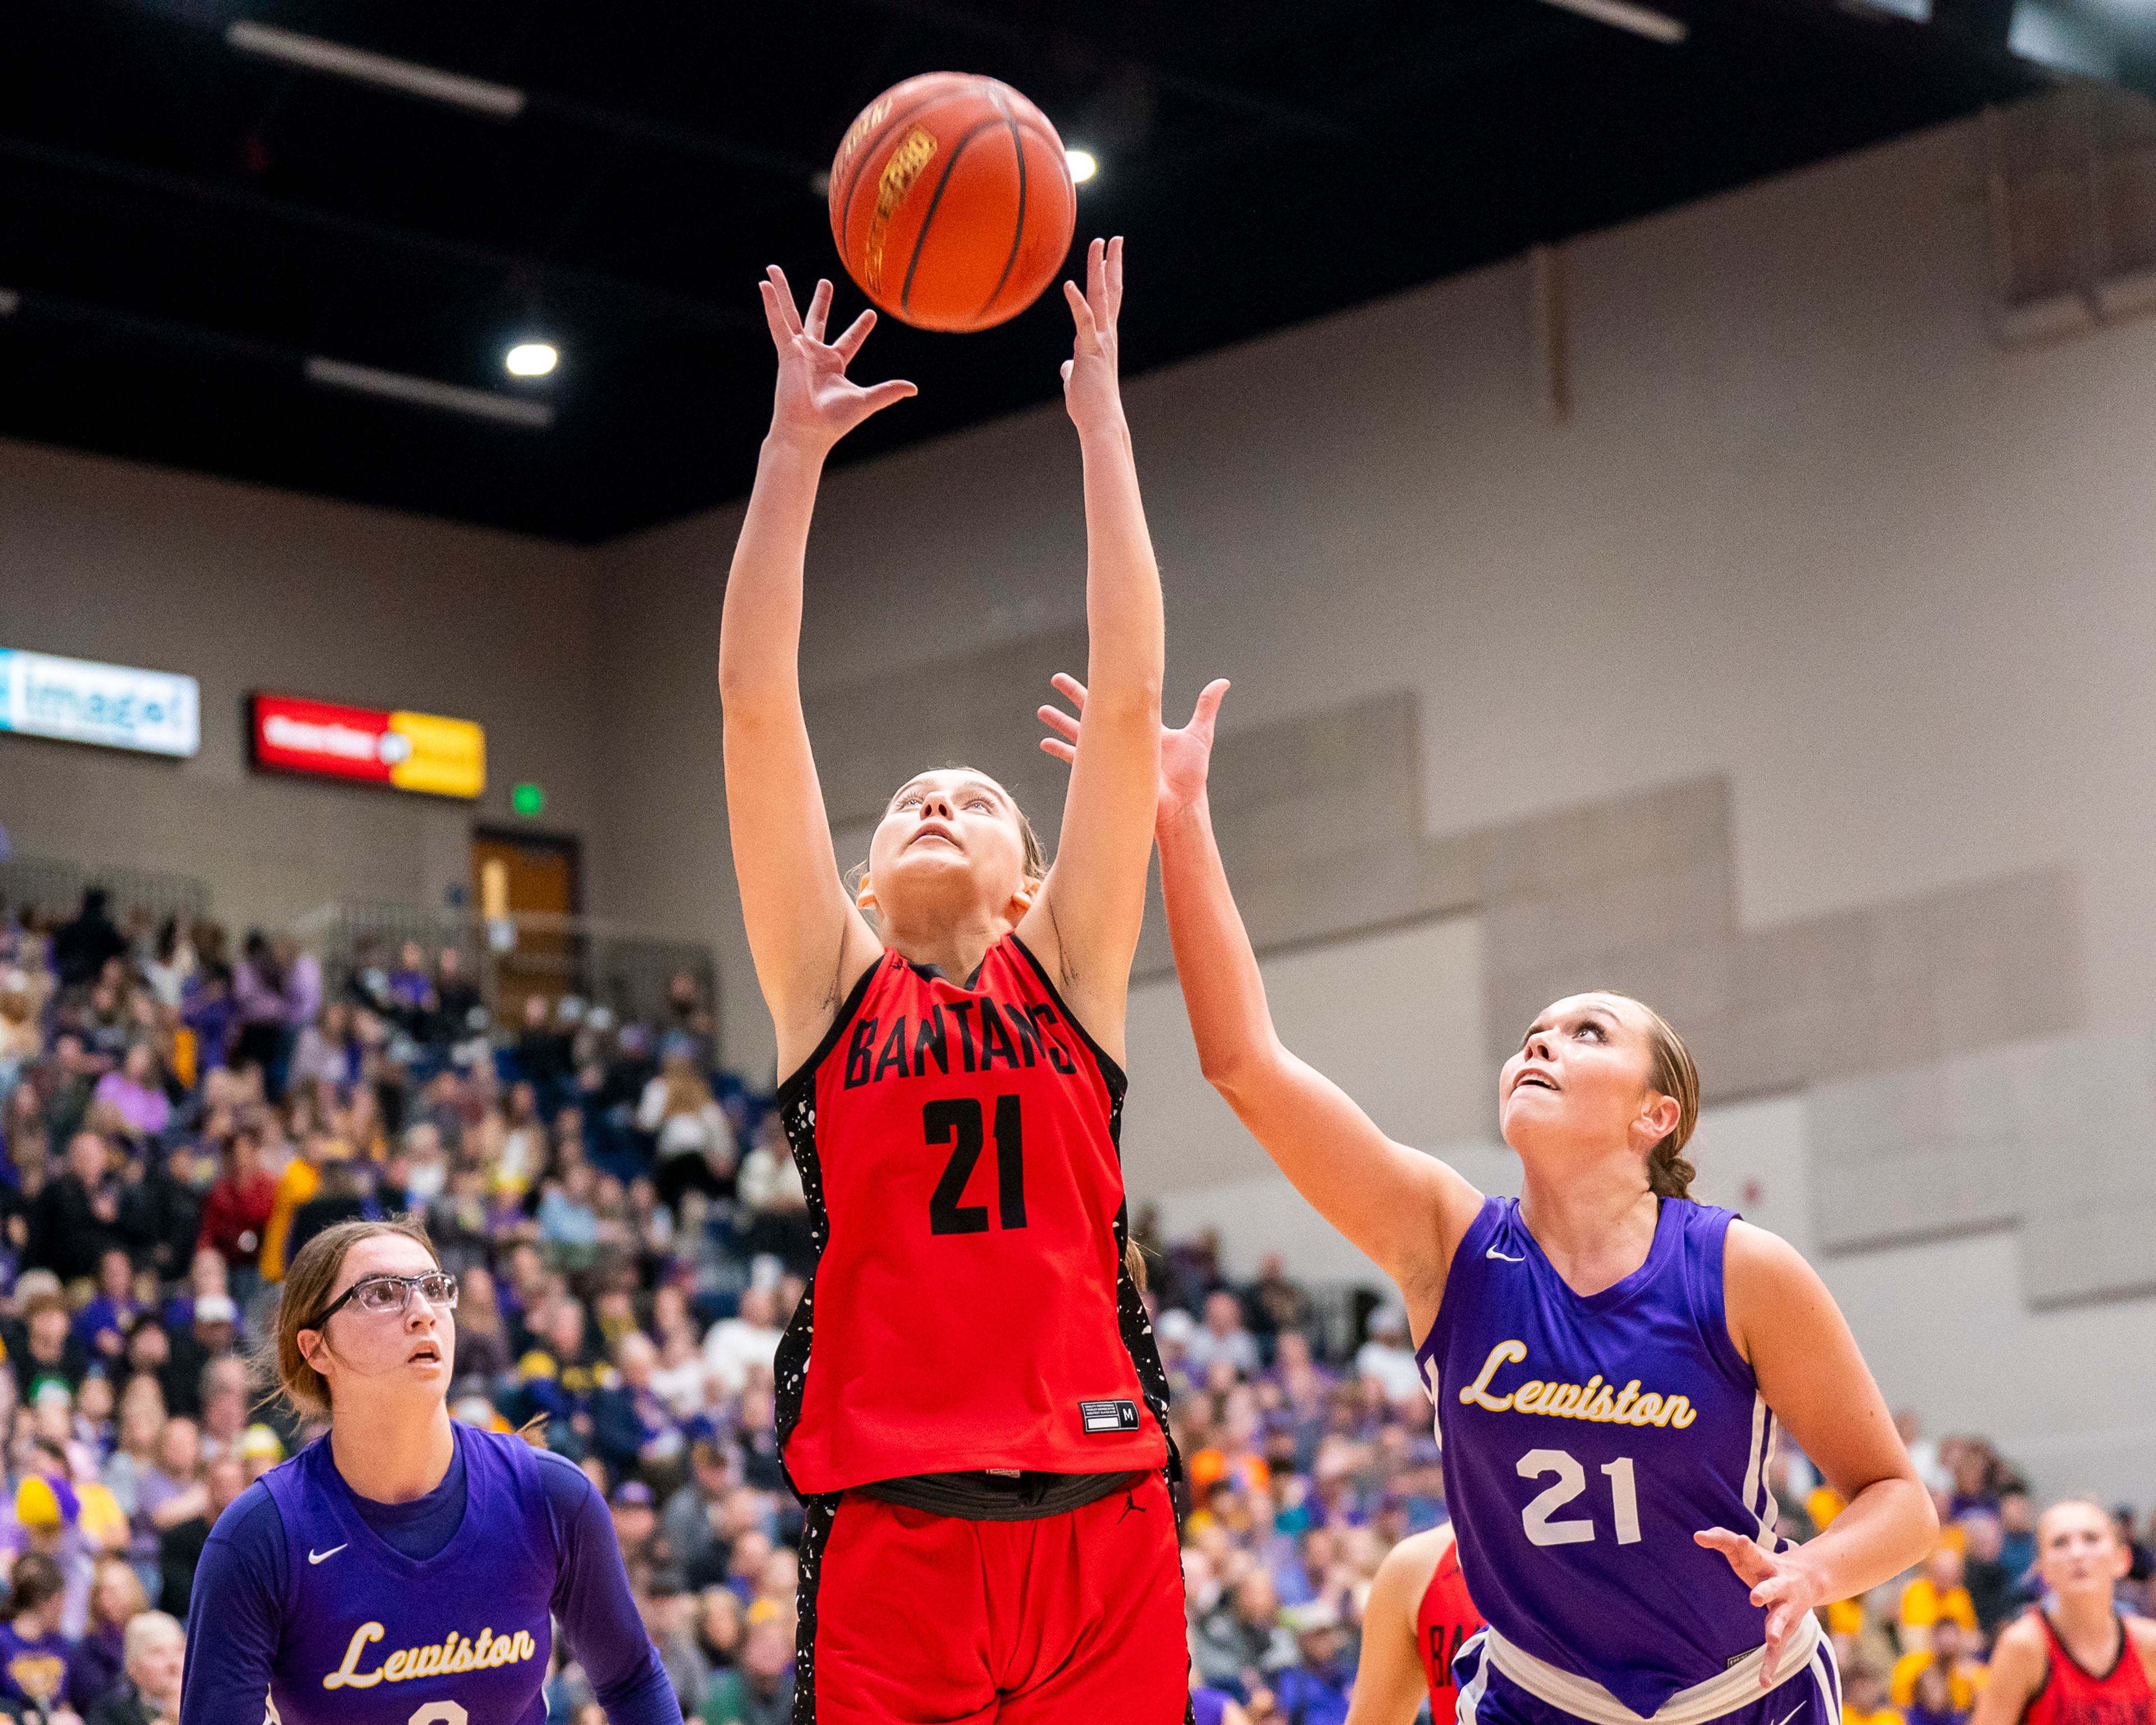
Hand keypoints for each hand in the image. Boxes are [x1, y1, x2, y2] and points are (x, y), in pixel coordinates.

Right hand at [758, 266, 915, 454]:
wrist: (808, 431)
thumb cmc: (834, 421)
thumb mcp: (866, 401)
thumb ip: (888, 391)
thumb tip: (914, 388)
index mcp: (834, 365)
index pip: (850, 341)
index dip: (860, 328)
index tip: (870, 313)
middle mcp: (814, 356)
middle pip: (817, 321)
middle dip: (821, 302)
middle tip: (825, 282)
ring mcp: (798, 352)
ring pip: (790, 314)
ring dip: (782, 291)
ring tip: (774, 268)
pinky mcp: (786, 352)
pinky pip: (777, 323)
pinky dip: (771, 304)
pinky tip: (765, 284)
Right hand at [1039, 672, 1229, 827]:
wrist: (1180, 807)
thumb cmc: (1191, 776)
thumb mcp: (1199, 735)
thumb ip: (1206, 707)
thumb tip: (1222, 682)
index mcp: (1141, 728)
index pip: (1120, 699)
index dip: (1106, 684)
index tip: (1095, 667)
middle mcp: (1123, 740)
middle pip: (1094, 711)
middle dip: (1075, 695)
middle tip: (1055, 679)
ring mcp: (1112, 758)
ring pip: (1081, 733)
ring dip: (1061, 722)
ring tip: (1042, 711)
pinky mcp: (1106, 774)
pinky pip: (1078, 761)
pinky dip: (1062, 751)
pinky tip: (1045, 744)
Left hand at [1060, 236, 1124, 435]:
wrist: (1101, 423)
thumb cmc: (1090, 405)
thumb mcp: (1078, 381)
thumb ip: (1073, 369)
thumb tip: (1067, 367)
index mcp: (1103, 340)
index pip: (1108, 302)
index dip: (1109, 278)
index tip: (1110, 257)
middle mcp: (1106, 336)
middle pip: (1110, 292)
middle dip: (1110, 263)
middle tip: (1113, 238)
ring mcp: (1100, 342)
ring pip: (1101, 298)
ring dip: (1098, 270)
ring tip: (1098, 244)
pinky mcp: (1089, 351)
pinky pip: (1083, 322)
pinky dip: (1076, 302)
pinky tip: (1068, 284)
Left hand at [1694, 1527, 1823, 1685]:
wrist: (1808, 1578)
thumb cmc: (1764, 1562)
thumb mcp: (1746, 1550)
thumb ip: (1722, 1539)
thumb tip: (1696, 1535)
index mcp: (1765, 1564)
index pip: (1753, 1553)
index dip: (1746, 1547)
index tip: (1741, 1540)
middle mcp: (1780, 1585)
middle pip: (1773, 1587)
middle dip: (1765, 1592)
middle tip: (1755, 1596)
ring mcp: (1785, 1609)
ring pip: (1781, 1619)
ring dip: (1776, 1628)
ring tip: (1773, 1637)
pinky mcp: (1787, 1629)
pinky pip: (1778, 1650)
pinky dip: (1770, 1665)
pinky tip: (1763, 1683)